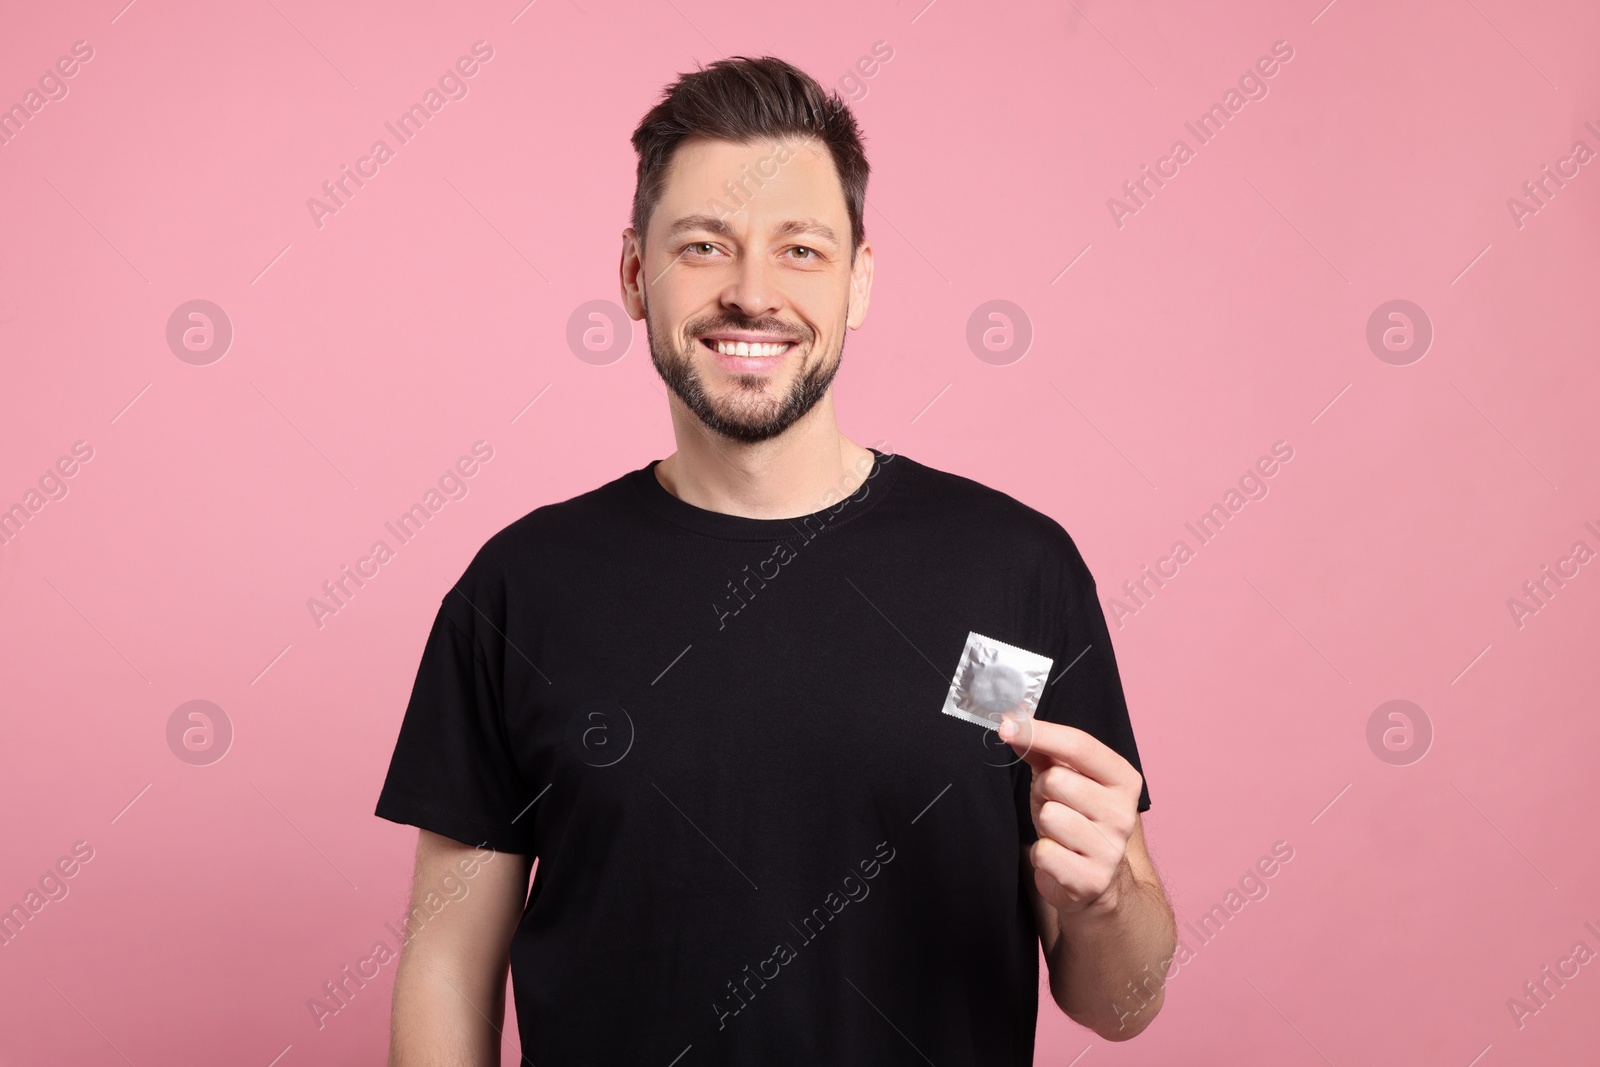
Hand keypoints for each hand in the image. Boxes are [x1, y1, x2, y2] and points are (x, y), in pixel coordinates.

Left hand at [998, 713, 1142, 917]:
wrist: (1097, 881)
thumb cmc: (1077, 820)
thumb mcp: (1065, 780)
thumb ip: (1043, 750)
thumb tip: (1013, 723)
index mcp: (1123, 780)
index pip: (1079, 745)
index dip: (1039, 732)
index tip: (1007, 725)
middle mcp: (1124, 813)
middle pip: (1056, 780)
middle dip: (1043, 791)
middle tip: (1054, 806)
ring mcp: (1111, 849)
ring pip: (1049, 816)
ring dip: (1043, 824)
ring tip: (1058, 833)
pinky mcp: (1092, 880)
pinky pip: (1044, 852)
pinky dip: (1043, 855)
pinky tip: (1059, 857)